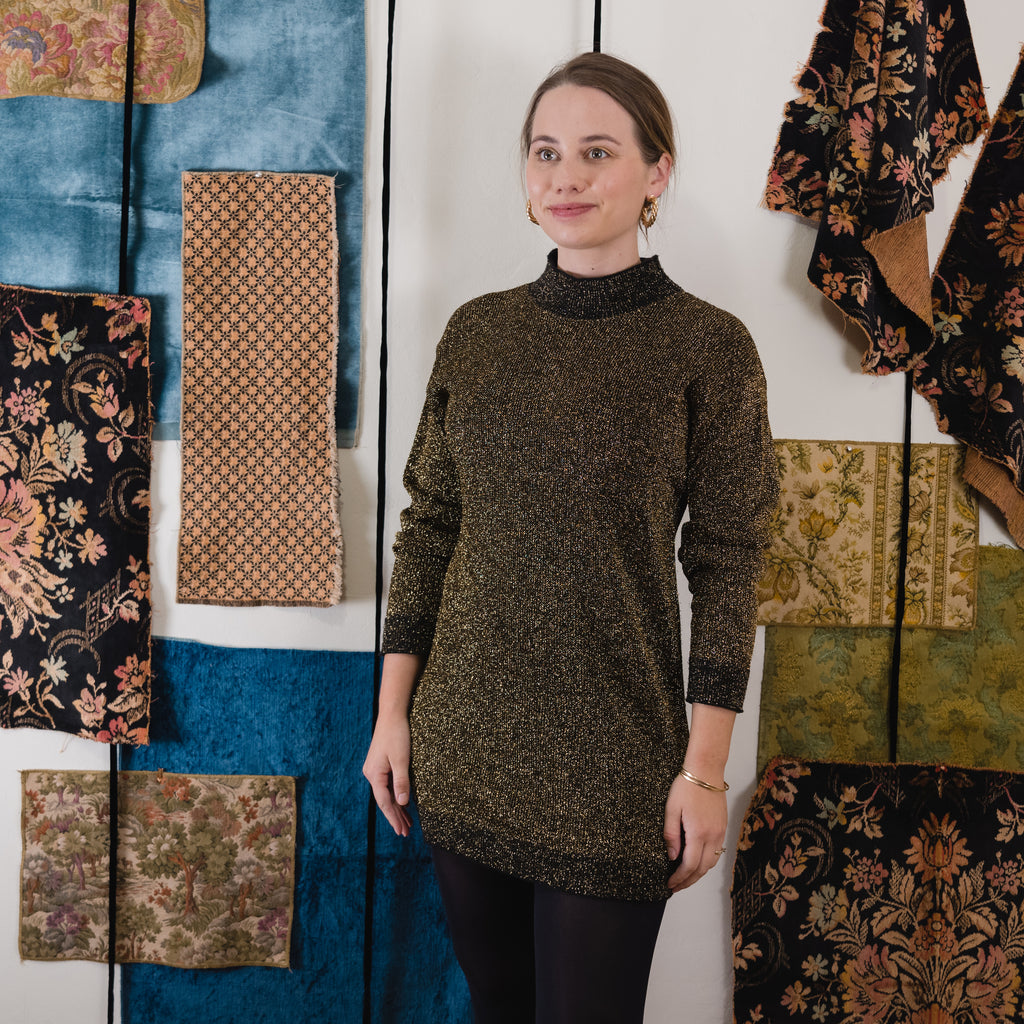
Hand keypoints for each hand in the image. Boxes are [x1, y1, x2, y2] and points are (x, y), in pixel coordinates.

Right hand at [362, 713, 412, 836]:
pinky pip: (388, 785)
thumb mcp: (402, 759)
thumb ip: (402, 781)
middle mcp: (372, 774)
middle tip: (405, 833)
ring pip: (387, 794)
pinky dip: (396, 796)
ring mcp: (375, 770)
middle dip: (395, 817)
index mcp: (374, 774)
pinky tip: (404, 804)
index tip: (401, 831)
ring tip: (406, 824)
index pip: (384, 802)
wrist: (392, 715)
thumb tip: (402, 803)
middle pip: (384, 800)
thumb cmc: (397, 735)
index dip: (393, 817)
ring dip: (397, 808)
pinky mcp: (381, 765)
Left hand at [663, 772, 727, 892]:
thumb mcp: (671, 809)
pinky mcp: (723, 827)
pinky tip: (697, 861)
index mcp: (698, 833)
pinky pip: (717, 851)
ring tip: (685, 877)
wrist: (706, 771)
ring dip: (699, 873)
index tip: (670, 884)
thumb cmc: (686, 787)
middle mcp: (713, 836)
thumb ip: (671, 835)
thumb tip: (672, 856)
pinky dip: (707, 862)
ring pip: (712, 862)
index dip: (680, 878)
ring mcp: (720, 832)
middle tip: (676, 886)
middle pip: (702, 869)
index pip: (690, 865)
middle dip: (689, 881)